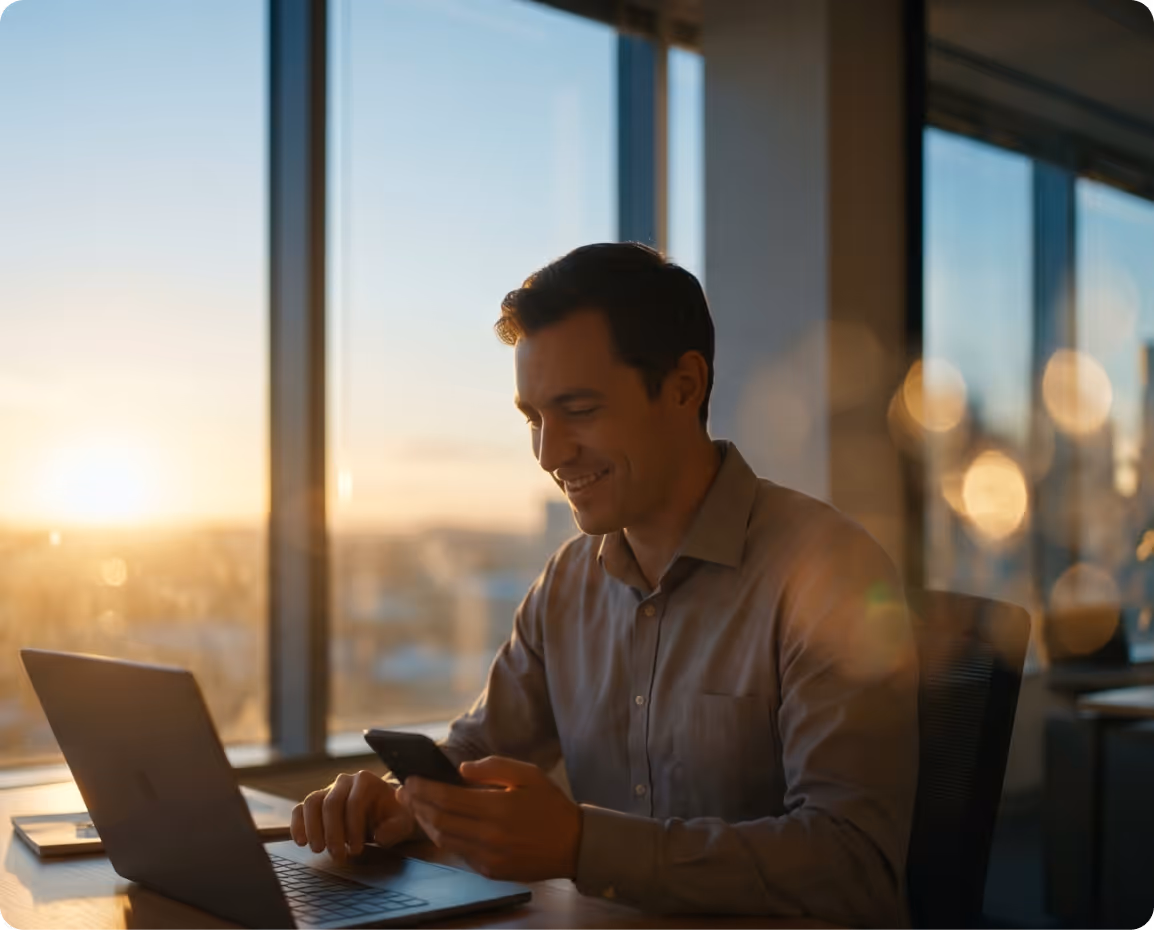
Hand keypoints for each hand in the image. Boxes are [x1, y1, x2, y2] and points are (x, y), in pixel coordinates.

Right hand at [290, 770, 416, 863]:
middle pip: (331, 803)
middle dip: (332, 832)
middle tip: (336, 855)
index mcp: (366, 781)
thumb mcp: (403, 821)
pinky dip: (297, 824)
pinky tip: (301, 842)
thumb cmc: (394, 816)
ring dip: (312, 828)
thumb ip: (396, 828)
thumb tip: (379, 836)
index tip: (356, 850)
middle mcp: (345, 781)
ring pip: (311, 803)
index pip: (354, 802)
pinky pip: (300, 809)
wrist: (385, 812)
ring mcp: (328, 790)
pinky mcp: (316, 803)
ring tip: (318, 849)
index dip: (353, 828)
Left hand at [396, 756, 581, 882]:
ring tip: (416, 808)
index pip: (447, 798)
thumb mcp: (528, 774)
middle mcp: (489, 835)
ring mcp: (488, 857)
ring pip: (444, 839)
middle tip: (403, 792)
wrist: (574, 844)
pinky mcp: (490, 871)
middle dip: (417, 804)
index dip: (424, 789)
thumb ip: (493, 768)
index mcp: (497, 807)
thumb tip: (460, 770)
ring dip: (426, 822)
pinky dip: (445, 838)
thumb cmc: (550, 805)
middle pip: (439, 820)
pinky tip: (440, 826)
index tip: (410, 780)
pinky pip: (459, 853)